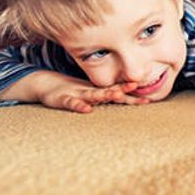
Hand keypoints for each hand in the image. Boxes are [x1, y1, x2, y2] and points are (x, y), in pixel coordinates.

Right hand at [0, 70, 146, 113]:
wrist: (46, 85)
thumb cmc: (72, 93)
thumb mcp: (90, 97)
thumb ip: (106, 100)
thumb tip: (126, 104)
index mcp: (98, 92)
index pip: (119, 93)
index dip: (132, 96)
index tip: (148, 99)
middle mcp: (90, 92)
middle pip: (110, 91)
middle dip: (123, 89)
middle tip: (136, 86)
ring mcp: (77, 94)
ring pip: (94, 94)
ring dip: (105, 94)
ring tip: (117, 94)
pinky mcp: (63, 100)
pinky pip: (72, 103)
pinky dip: (79, 106)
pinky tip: (87, 109)